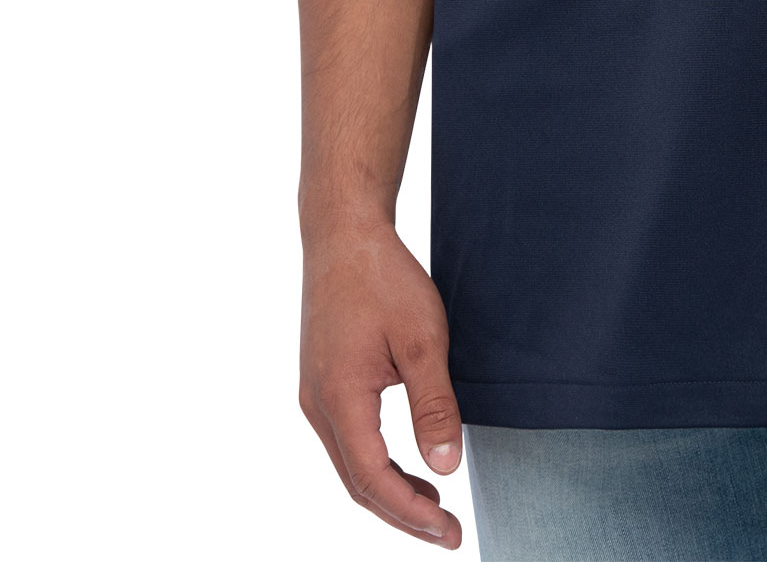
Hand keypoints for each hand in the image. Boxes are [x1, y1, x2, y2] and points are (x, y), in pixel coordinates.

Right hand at [300, 223, 464, 545]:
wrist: (344, 234)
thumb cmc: (383, 278)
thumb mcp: (423, 340)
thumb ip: (435, 406)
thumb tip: (448, 467)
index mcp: (339, 399)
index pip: (375, 479)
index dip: (413, 514)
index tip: (450, 532)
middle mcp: (318, 405)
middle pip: (358, 483)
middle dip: (403, 514)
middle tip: (447, 533)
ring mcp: (316, 394)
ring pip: (351, 463)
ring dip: (391, 490)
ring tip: (435, 505)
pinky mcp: (322, 382)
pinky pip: (348, 439)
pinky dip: (378, 462)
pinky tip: (409, 462)